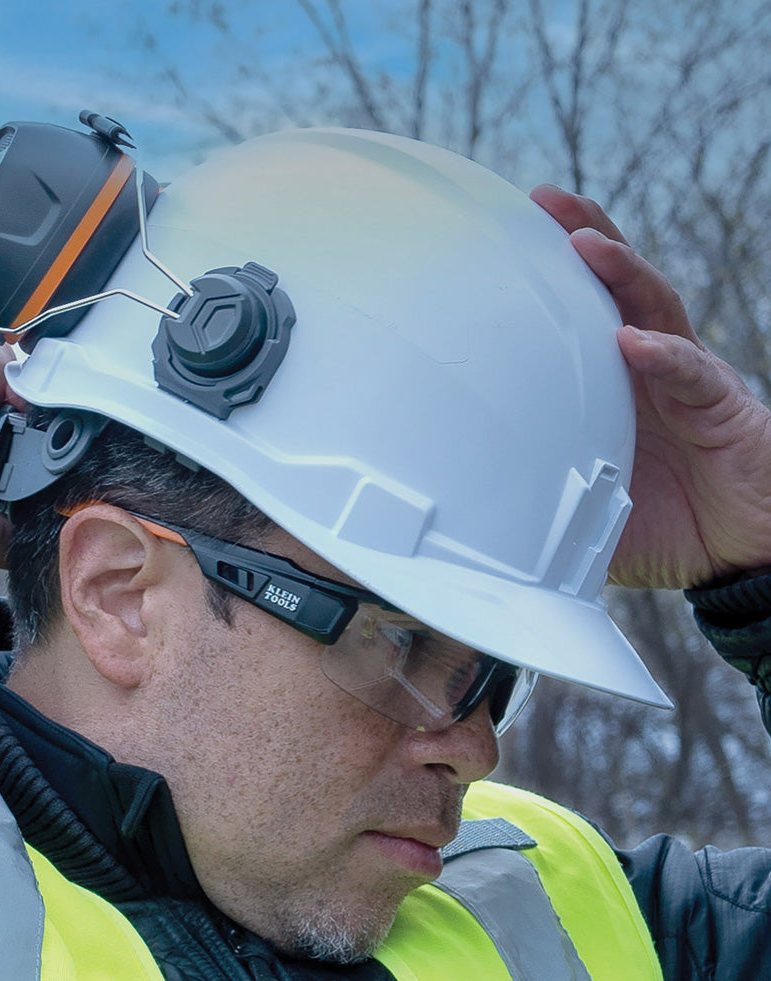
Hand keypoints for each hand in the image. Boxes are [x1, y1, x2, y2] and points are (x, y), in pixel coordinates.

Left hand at [531, 185, 770, 588]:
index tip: (504, 239)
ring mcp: (686, 379)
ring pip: (654, 309)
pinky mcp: (722, 406)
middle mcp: (648, 366)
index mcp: (612, 382)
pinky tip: (633, 343)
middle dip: (584, 239)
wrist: (736, 552)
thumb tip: (473, 510)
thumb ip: (539, 495)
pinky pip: (691, 374)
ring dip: (621, 274)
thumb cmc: (665, 521)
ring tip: (584, 243)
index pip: (582, 314)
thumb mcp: (586, 507)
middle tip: (544, 201)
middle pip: (617, 288)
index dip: (551, 276)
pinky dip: (663, 357)